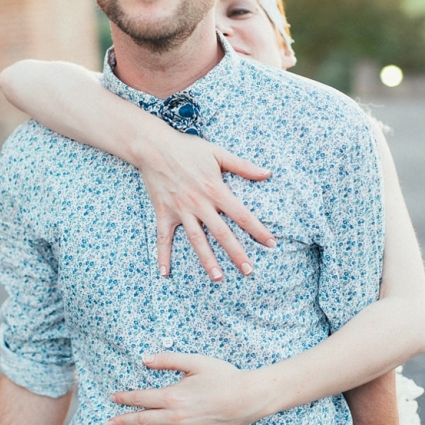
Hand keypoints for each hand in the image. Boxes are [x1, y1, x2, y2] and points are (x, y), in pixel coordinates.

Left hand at [107, 353, 264, 424]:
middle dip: (124, 422)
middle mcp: (176, 417)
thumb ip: (168, 360)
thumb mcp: (196, 361)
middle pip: (143, 420)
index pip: (142, 398)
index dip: (126, 398)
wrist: (248, 398)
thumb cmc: (223, 376)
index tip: (113, 398)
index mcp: (174, 395)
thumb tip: (145, 358)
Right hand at [135, 129, 275, 280]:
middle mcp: (199, 203)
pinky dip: (163, 256)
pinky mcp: (163, 213)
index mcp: (215, 190)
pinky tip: (164, 274)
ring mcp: (180, 210)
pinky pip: (163, 238)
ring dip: (207, 260)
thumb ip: (243, 166)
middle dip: (236, 253)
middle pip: (221, 233)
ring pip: (196, 240)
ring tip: (218, 278)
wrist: (153, 146)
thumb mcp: (218, 153)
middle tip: (248, 271)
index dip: (257, 230)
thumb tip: (268, 173)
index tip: (271, 243)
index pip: (241, 214)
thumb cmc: (188, 148)